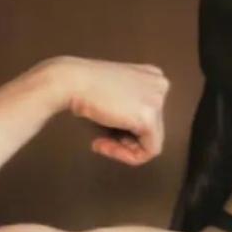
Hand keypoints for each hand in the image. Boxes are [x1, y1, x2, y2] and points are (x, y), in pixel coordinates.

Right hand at [49, 56, 169, 164]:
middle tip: (102, 141)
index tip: (106, 132)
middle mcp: (161, 85)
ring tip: (101, 143)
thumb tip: (136, 135)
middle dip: (127, 140)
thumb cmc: (83, 86)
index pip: (152, 115)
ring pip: (152, 142)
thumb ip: (131, 107)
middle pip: (153, 129)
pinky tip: (103, 144)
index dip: (129, 129)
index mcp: (154, 76)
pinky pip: (148, 151)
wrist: (70, 80)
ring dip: (124, 149)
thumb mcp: (116, 92)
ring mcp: (157, 101)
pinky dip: (126, 155)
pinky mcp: (149, 119)